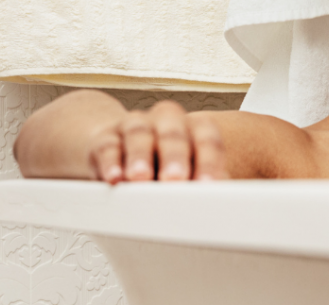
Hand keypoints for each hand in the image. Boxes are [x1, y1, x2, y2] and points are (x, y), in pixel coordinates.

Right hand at [88, 99, 227, 182]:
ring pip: (139, 133)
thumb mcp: (187, 171)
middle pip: (174, 132)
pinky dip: (110, 163)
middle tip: (176, 180)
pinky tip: (114, 179)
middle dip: (175, 156)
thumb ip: (203, 184)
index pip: (207, 137)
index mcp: (192, 127)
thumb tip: (223, 207)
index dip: (209, 160)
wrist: (119, 147)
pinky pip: (108, 146)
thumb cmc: (162, 163)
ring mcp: (134, 126)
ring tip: (141, 178)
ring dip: (140, 156)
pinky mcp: (105, 138)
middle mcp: (165, 121)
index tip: (208, 185)